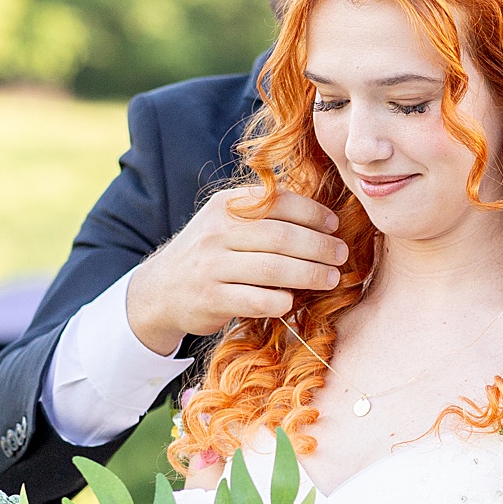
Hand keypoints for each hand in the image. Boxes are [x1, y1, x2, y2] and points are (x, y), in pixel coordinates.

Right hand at [126, 189, 347, 354]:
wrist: (161, 289)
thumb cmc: (212, 254)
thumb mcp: (228, 223)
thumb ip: (266, 216)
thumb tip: (325, 218)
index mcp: (225, 206)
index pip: (278, 202)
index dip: (313, 213)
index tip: (335, 225)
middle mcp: (216, 232)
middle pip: (281, 237)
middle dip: (319, 247)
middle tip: (341, 255)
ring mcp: (211, 266)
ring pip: (272, 270)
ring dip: (310, 274)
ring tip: (331, 278)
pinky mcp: (211, 299)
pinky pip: (257, 300)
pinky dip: (281, 301)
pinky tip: (293, 300)